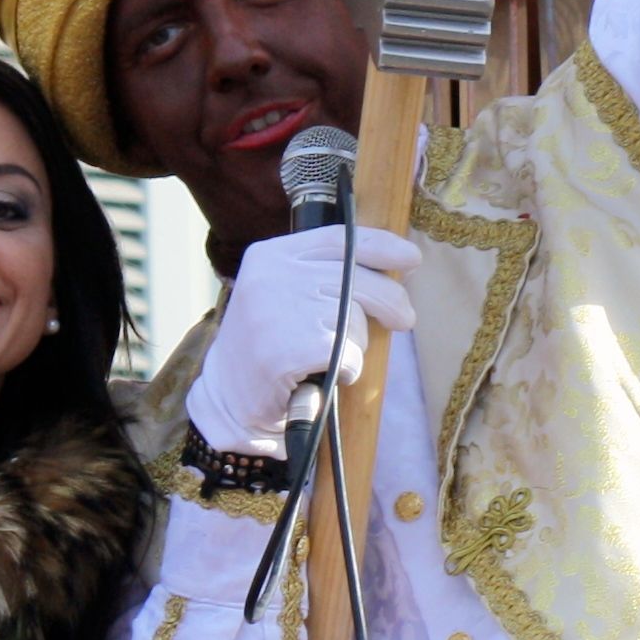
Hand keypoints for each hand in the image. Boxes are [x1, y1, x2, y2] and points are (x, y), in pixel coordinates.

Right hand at [186, 225, 421, 455]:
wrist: (229, 400)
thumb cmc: (269, 345)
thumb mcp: (284, 293)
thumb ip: (324, 274)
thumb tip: (395, 265)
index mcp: (271, 255)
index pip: (339, 239)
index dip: (382, 247)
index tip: (410, 259)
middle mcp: (271, 277)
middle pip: (356, 280)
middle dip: (391, 300)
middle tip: (405, 318)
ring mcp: (276, 312)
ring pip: (355, 320)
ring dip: (356, 344)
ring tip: (329, 356)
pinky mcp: (286, 351)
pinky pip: (348, 354)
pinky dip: (348, 369)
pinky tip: (326, 374)